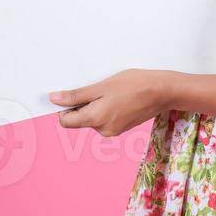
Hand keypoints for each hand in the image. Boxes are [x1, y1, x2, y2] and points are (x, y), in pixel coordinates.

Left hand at [48, 68, 175, 135]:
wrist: (161, 91)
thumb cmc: (133, 85)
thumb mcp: (101, 87)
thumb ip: (76, 96)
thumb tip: (54, 99)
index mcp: (94, 119)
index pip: (65, 121)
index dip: (64, 107)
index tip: (70, 94)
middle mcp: (102, 130)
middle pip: (80, 120)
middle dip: (83, 105)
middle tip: (97, 88)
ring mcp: (113, 130)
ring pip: (93, 118)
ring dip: (96, 105)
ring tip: (111, 91)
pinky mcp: (122, 128)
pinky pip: (105, 119)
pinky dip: (106, 108)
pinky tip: (119, 97)